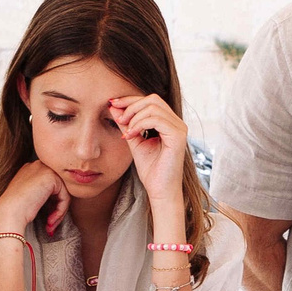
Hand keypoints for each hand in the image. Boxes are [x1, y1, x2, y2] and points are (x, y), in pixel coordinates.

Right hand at [0, 159, 70, 238]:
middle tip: (50, 224)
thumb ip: (43, 193)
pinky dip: (60, 211)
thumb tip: (60, 201)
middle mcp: (37, 165)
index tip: (46, 219)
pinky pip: (65, 197)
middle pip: (58, 188)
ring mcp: (45, 169)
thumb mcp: (30, 197)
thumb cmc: (15, 210)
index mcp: (30, 169)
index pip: (50, 185)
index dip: (51, 203)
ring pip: (63, 193)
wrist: (9, 213)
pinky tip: (49, 221)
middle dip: (57, 208)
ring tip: (49, 224)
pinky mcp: (52, 177)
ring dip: (59, 212)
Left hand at [108, 95, 188, 216]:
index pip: (150, 101)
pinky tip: (131, 136)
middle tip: (118, 120)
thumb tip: (113, 106)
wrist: (160, 190)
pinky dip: (139, 125)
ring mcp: (179, 128)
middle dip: (131, 106)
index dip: (130, 100)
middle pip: (152, 99)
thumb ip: (126, 124)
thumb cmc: (151, 170)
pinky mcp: (178, 136)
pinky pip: (156, 120)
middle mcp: (177, 122)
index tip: (112, 103)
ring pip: (153, 107)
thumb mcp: (134, 141)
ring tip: (125, 132)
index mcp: (169, 122)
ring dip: (134, 117)